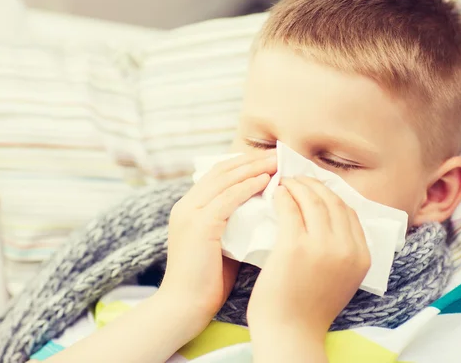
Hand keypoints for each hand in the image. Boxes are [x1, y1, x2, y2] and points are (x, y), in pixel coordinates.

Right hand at [158, 149, 276, 330]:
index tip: (268, 160)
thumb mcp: (222, 244)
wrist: (183, 307)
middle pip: (221, 171)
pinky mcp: (198, 225)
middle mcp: (186, 205)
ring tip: (276, 163)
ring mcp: (190, 213)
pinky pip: (227, 198)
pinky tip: (266, 181)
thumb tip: (266, 210)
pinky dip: (248, 186)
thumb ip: (236, 224)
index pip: (217, 174)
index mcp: (189, 208)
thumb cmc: (206, 282)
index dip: (243, 164)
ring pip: (225, 179)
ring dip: (253, 168)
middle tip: (277, 154)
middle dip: (251, 160)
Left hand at [248, 177, 370, 346]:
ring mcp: (322, 247)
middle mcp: (346, 249)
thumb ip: (341, 252)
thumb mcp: (340, 279)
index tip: (315, 188)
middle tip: (298, 179)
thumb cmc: (308, 309)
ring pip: (312, 200)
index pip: (349, 212)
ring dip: (298, 186)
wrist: (290, 333)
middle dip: (314, 184)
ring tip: (285, 182)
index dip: (331, 195)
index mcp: (361, 256)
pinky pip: (290, 209)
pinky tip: (276, 193)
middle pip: (333, 201)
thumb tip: (329, 220)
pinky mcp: (296, 247)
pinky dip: (283, 196)